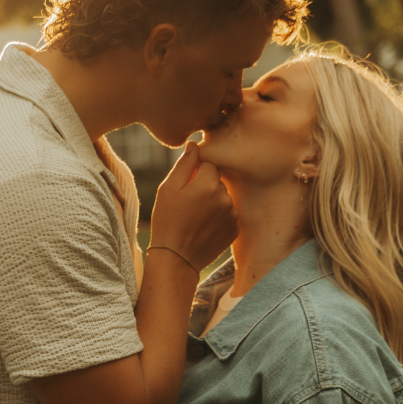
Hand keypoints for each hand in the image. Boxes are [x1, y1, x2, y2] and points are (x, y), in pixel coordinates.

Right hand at [149, 142, 237, 272]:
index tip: (185, 187)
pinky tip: (204, 228)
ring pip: (223, 197)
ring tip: (195, 218)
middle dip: (205, 187)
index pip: (209, 164)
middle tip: (188, 205)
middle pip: (217, 181)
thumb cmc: (167, 221)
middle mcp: (225, 197)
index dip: (195, 173)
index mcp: (208, 183)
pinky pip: (228, 214)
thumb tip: (195, 144)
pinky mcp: (235, 229)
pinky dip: (218, 218)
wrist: (177, 259)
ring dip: (213, 202)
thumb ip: (184, 164)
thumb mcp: (168, 189)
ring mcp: (232, 214)